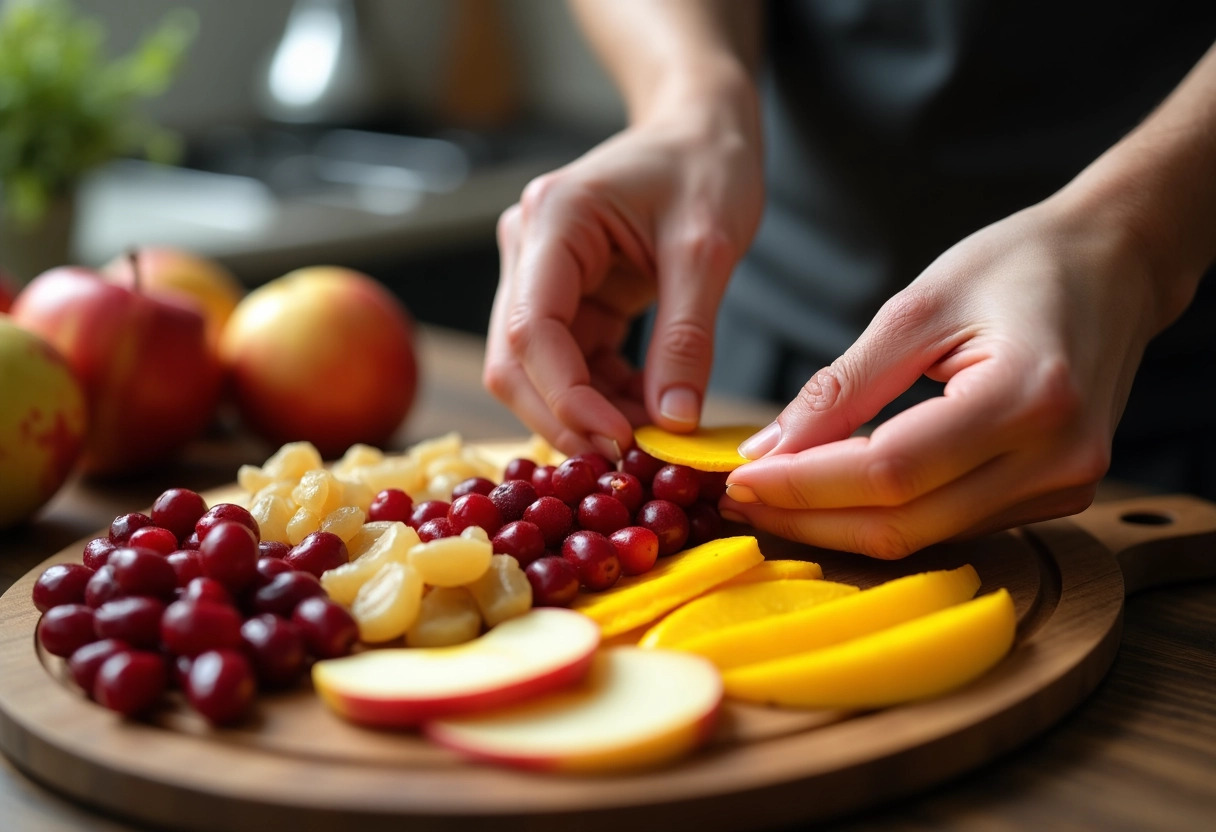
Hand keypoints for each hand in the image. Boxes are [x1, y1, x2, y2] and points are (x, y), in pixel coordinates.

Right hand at [484, 111, 762, 457]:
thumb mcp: (709, 248)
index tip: (619, 442)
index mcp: (553, 220)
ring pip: (537, 372)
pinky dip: (603, 398)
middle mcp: (529, 249)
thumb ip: (687, 337)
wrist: (700, 131)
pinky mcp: (566, 298)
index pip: (532, 329)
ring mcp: (541, 276)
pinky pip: (570, 364)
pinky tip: (646, 414)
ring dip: (585, 415)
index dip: (566, 398)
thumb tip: (673, 424)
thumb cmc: (705, 166)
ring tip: (648, 442)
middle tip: (626, 464)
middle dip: (566, 418)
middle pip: (516, 359)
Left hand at [720, 198, 1166, 557]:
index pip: (890, 472)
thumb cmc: (1020, 265)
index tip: (739, 479)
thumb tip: (769, 449)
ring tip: (773, 498)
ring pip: (925, 537)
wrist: (1116, 266)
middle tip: (739, 499)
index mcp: (1027, 395)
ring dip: (840, 526)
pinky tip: (835, 497)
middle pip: (905, 523)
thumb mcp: (917, 307)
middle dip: (810, 518)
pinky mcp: (1057, 496)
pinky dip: (885, 517)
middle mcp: (1058, 458)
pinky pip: (952, 526)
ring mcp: (1065, 486)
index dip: (805, 486)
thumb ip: (842, 386)